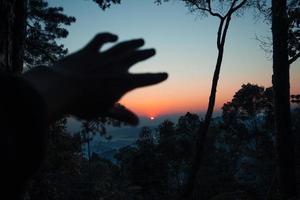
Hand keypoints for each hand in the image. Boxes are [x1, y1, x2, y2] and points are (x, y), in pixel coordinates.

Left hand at [24, 33, 167, 124]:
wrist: (61, 89)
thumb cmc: (83, 104)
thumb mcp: (105, 111)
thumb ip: (121, 114)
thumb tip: (137, 122)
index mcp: (124, 83)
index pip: (146, 79)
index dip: (157, 77)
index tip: (165, 74)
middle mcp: (117, 67)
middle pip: (136, 57)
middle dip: (146, 54)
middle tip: (152, 50)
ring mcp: (104, 57)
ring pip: (123, 46)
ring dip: (133, 43)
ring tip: (141, 41)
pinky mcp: (89, 50)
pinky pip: (101, 39)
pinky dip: (109, 36)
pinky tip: (114, 37)